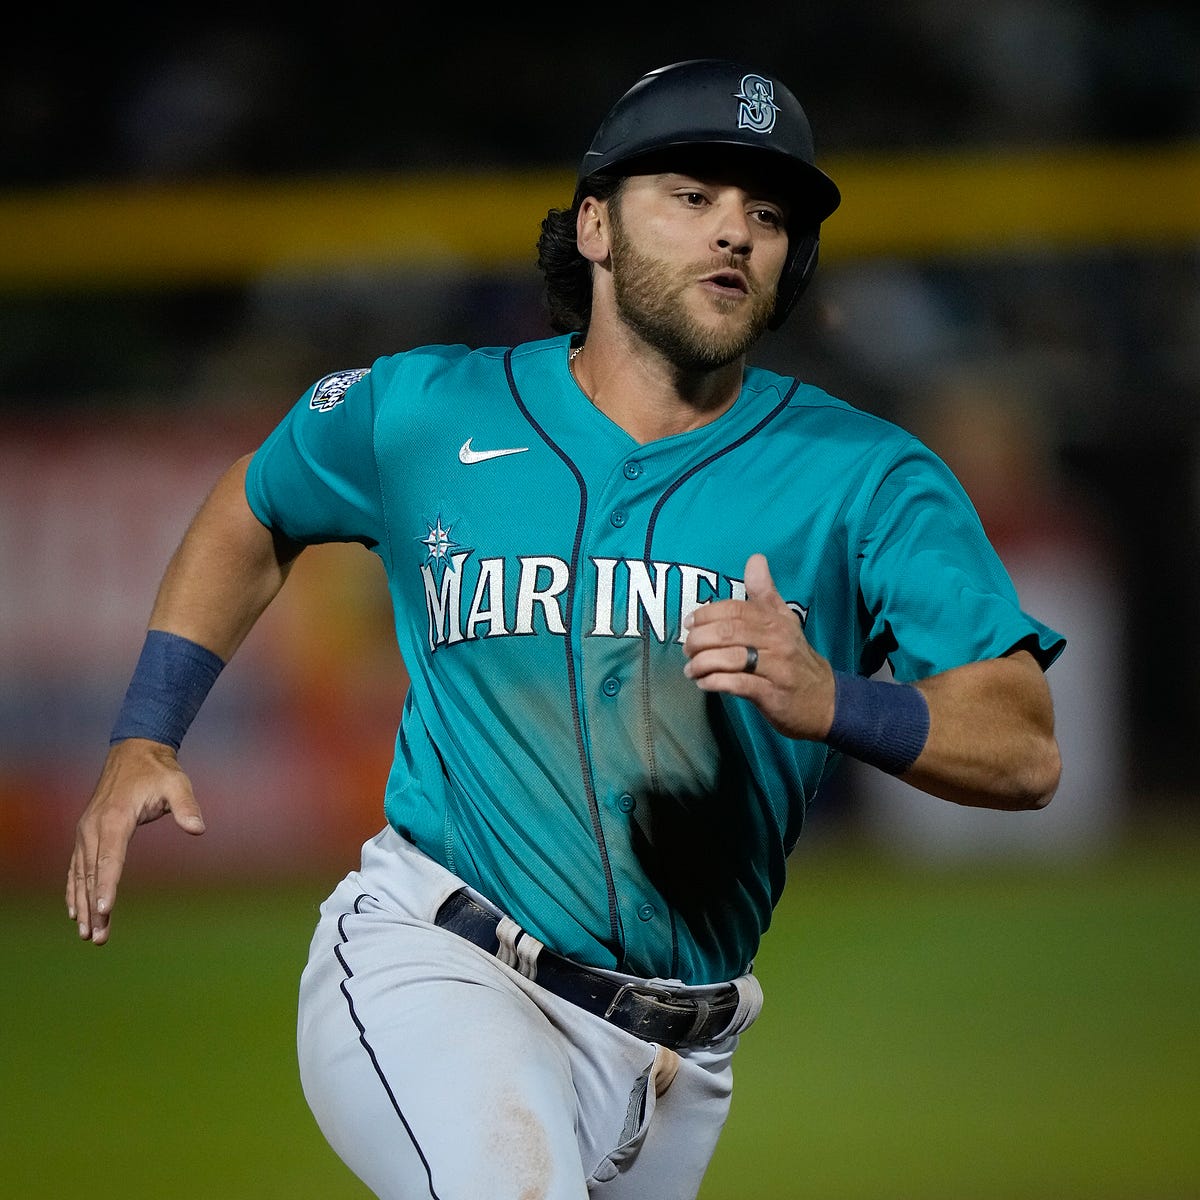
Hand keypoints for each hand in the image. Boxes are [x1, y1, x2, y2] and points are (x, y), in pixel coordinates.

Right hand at [66, 738, 205, 944]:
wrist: (134, 753)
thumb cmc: (158, 771)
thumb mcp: (177, 783)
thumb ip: (187, 806)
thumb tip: (199, 827)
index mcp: (115, 819)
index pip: (110, 859)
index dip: (107, 886)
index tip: (105, 911)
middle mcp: (93, 828)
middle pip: (92, 874)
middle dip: (93, 908)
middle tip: (96, 938)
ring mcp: (86, 831)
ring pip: (80, 875)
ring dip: (81, 906)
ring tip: (85, 935)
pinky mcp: (85, 834)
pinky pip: (76, 867)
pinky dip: (74, 890)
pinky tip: (75, 911)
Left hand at [682, 552, 835, 741]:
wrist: (824, 700)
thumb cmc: (796, 658)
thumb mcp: (784, 621)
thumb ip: (765, 592)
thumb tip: (755, 558)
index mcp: (775, 621)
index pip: (734, 609)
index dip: (706, 615)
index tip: (689, 624)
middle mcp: (776, 641)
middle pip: (727, 632)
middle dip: (699, 640)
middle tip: (687, 649)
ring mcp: (775, 668)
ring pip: (730, 659)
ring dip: (702, 664)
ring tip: (691, 670)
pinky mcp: (772, 694)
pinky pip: (737, 685)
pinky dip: (715, 682)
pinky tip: (705, 683)